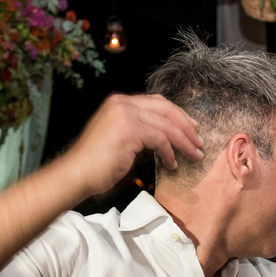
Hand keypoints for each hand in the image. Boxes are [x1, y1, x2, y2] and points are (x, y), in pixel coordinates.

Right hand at [64, 94, 203, 197]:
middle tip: (199, 142)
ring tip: (194, 156)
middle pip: (166, 109)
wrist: (76, 174)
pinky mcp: (129, 130)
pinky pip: (160, 139)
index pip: (157, 102)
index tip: (192, 128)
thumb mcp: (120, 139)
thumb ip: (139, 130)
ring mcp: (125, 115)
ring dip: (184, 143)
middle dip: (187, 126)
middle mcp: (122, 103)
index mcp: (119, 102)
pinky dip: (170, 153)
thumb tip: (165, 136)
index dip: (178, 114)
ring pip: (167, 126)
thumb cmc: (96, 163)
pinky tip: (172, 165)